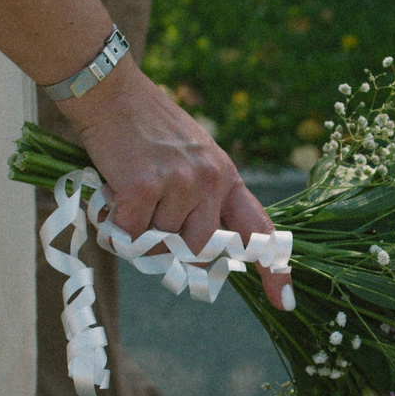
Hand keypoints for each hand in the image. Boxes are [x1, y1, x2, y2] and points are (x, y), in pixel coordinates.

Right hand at [58, 62, 291, 309]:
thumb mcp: (191, 156)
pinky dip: (115, 225)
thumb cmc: (146, 128)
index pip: (257, 228)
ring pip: (160, 243)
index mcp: (225, 175)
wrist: (110, 93)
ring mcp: (178, 185)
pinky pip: (130, 235)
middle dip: (171, 246)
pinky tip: (111, 196)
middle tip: (147, 219)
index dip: (273, 268)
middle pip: (198, 248)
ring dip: (139, 231)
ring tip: (127, 195)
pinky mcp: (143, 189)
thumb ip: (200, 197)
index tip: (284, 302)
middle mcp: (208, 181)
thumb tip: (194, 249)